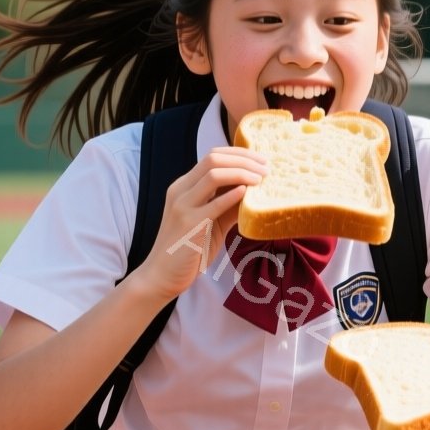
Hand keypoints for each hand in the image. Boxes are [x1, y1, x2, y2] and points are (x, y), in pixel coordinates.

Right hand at [130, 147, 268, 300]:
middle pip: (213, 160)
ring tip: (261, 180)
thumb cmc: (188, 250)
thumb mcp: (211, 223)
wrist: (162, 275)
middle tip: (266, 168)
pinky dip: (233, 195)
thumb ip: (229, 207)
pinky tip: (247, 193)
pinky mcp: (189, 224)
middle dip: (244, 159)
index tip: (261, 161)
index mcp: (184, 186)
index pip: (212, 156)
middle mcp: (181, 191)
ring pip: (213, 175)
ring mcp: (182, 206)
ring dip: (242, 173)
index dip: (239, 154)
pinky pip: (214, 204)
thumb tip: (255, 194)